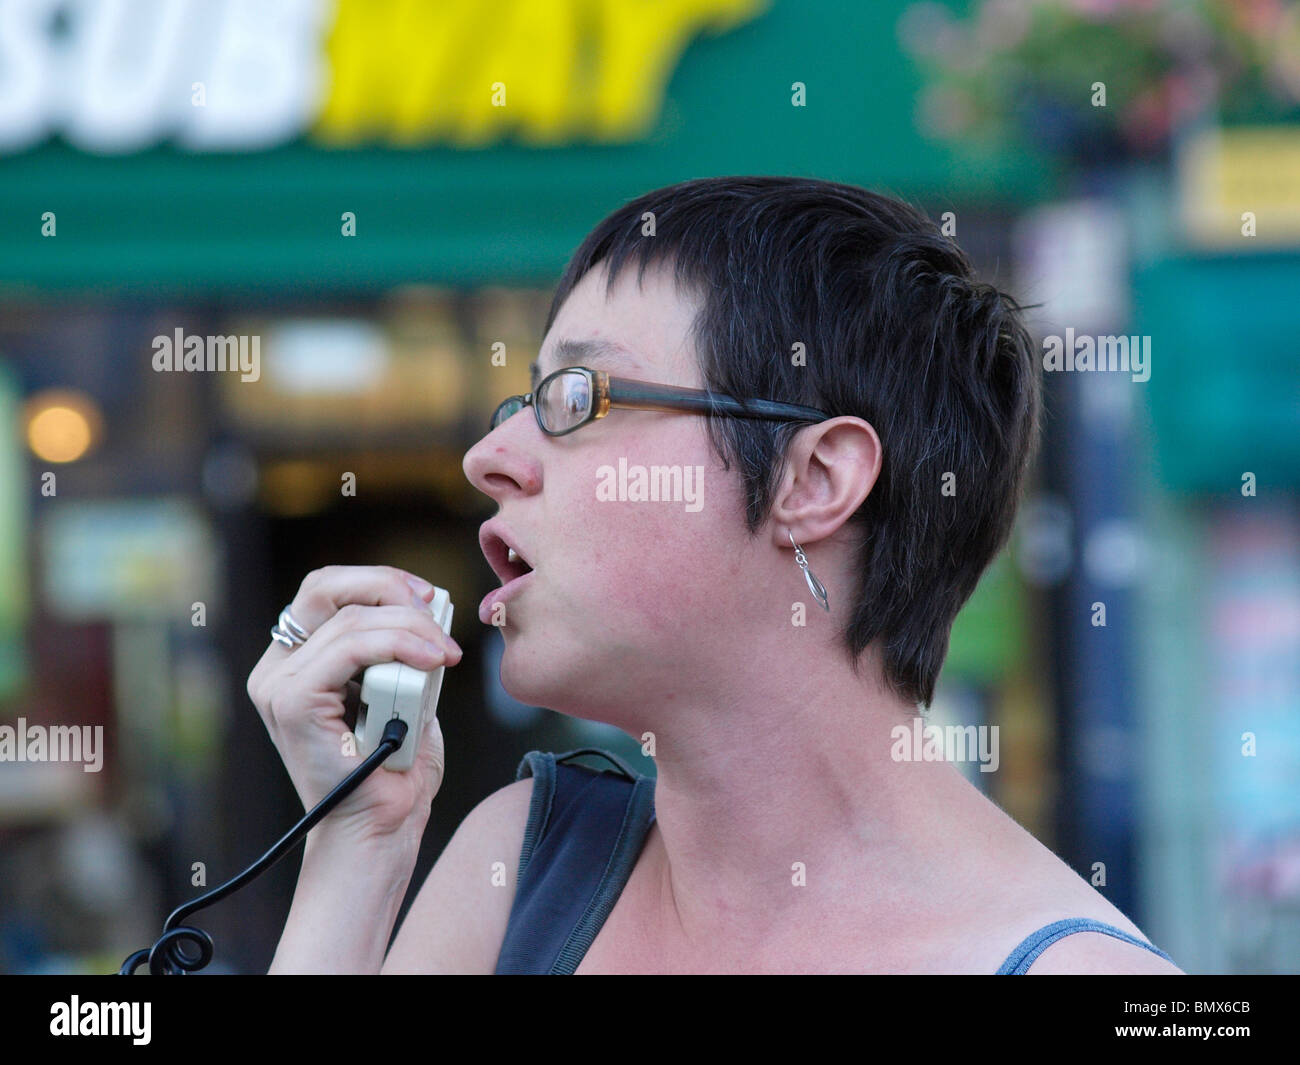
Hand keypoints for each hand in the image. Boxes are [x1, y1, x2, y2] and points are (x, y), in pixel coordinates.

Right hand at [246, 566, 462, 842]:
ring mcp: (279, 686)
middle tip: (436, 613)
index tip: (429, 598)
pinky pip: (349, 648)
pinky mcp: (293, 703)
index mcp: (298, 661)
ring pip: (351, 619)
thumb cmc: (397, 768)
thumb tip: (429, 606)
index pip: (329, 590)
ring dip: (411, 627)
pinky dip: (399, 645)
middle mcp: (278, 669)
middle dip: (391, 589)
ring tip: (446, 654)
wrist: (384, 829)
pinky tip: (433, 661)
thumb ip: (403, 648)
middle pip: (327, 587)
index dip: (381, 581)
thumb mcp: (405, 690)